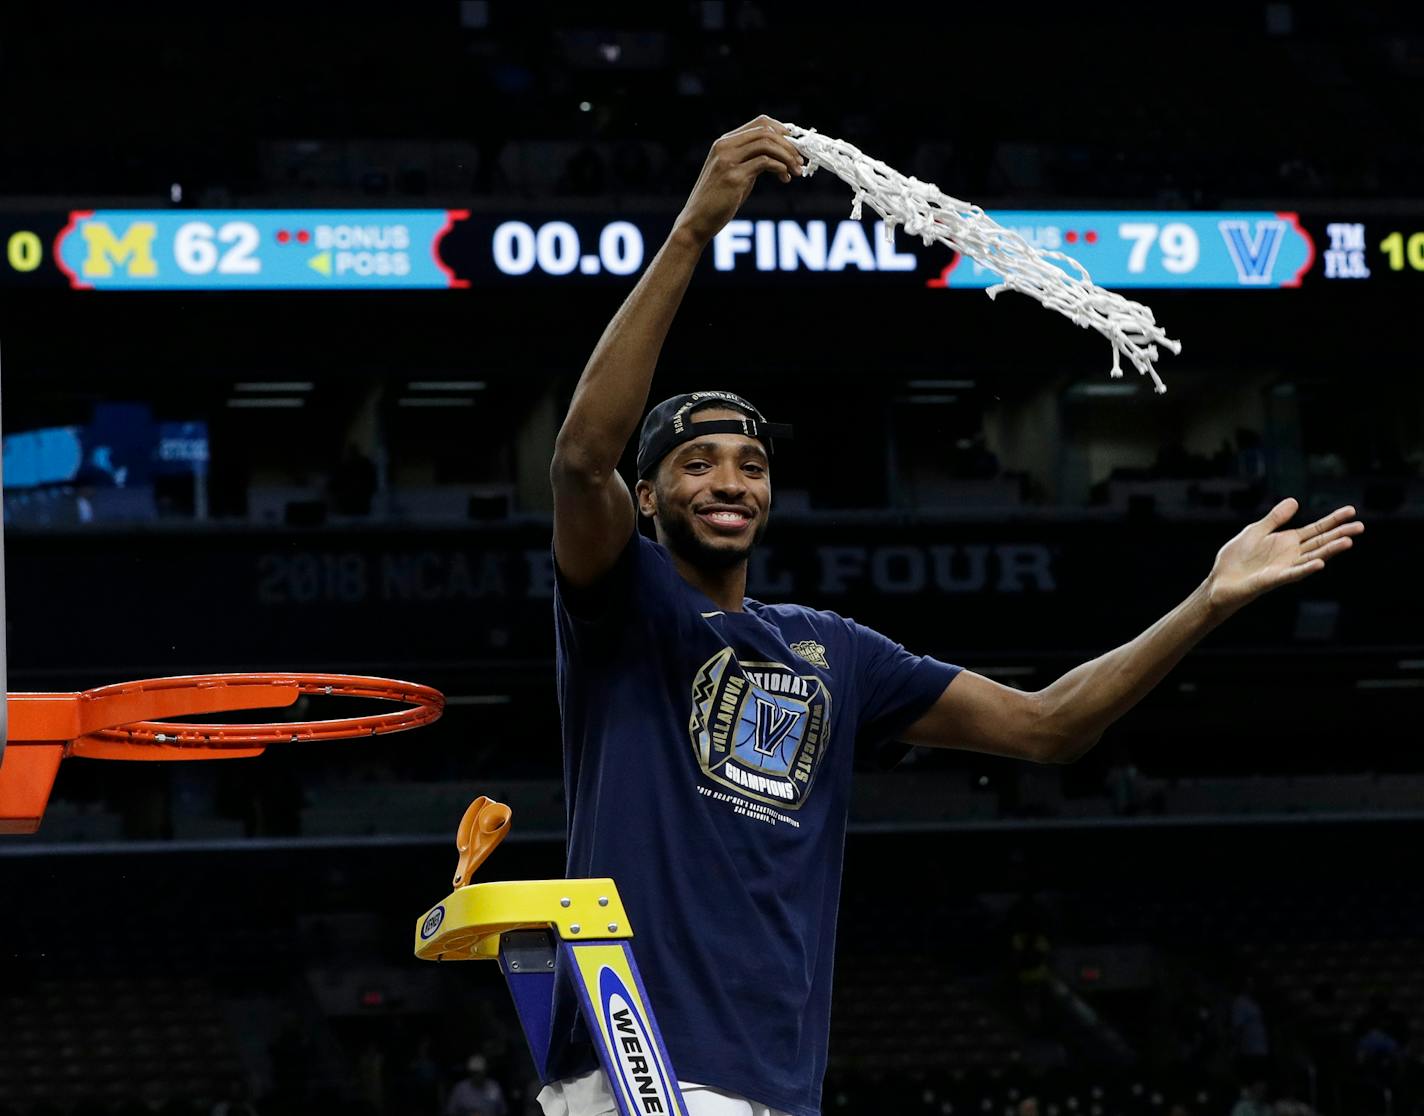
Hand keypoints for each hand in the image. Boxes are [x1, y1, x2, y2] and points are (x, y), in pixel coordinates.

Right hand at [673, 116, 802, 245]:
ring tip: (796, 171)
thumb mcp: (735, 174)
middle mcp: (724, 146)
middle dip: (789, 145)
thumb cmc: (717, 201)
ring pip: (767, 144)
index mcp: (724, 142)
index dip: (782, 131)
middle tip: (800, 161)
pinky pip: (764, 163)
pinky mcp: (733, 176)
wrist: (697, 222)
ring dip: (787, 156)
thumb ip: (751, 161)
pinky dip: (780, 168)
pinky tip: (785, 178)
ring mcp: (727, 160)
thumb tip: (778, 157)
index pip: (760, 123)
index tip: (795, 146)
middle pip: (766, 131)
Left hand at [1205, 498, 1362, 614]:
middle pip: (1321, 542)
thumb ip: (1275, 518)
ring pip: (1312, 557)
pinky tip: (1320, 563)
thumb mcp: (1255, 531)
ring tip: (1348, 541)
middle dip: (1340, 534)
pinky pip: (1293, 573)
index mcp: (1288, 541)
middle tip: (1360, 526)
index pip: (1316, 529)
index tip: (1351, 511)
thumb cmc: (1237, 558)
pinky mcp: (1274, 579)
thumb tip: (1295, 501)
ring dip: (1330, 550)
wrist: (1221, 580)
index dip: (1333, 520)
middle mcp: (1291, 554)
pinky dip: (1306, 568)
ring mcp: (1285, 567)